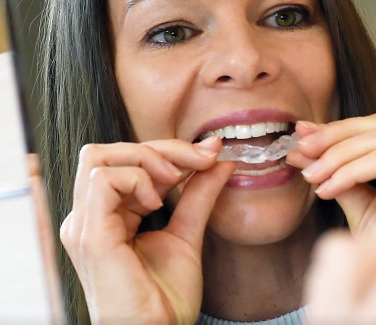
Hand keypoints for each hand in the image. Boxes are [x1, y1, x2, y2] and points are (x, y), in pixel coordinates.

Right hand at [60, 137, 234, 323]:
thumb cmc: (166, 297)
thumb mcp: (187, 233)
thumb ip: (198, 196)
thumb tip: (219, 160)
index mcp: (108, 216)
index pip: (126, 163)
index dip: (169, 151)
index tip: (209, 155)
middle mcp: (90, 217)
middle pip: (111, 152)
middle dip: (161, 148)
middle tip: (200, 160)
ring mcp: (85, 225)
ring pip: (100, 158)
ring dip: (147, 158)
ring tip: (176, 180)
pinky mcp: (90, 235)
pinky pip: (102, 180)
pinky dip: (136, 178)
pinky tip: (156, 201)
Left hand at [287, 112, 375, 323]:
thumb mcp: (359, 204)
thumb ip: (337, 175)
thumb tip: (305, 152)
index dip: (338, 128)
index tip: (303, 133)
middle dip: (334, 135)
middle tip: (302, 149)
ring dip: (338, 155)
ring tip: (312, 176)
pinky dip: (352, 171)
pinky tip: (329, 189)